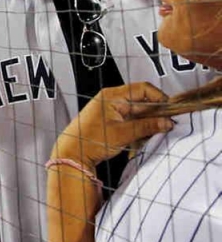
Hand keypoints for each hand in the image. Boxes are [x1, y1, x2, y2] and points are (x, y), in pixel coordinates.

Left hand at [51, 82, 173, 167]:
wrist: (72, 153)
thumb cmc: (90, 140)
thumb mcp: (123, 133)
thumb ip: (147, 126)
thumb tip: (167, 122)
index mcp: (112, 96)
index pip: (143, 88)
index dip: (159, 97)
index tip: (170, 110)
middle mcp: (112, 99)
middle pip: (142, 101)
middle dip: (155, 113)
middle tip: (167, 124)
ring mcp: (112, 110)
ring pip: (138, 112)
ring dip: (148, 122)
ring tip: (157, 132)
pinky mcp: (112, 120)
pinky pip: (131, 120)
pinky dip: (140, 127)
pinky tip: (144, 136)